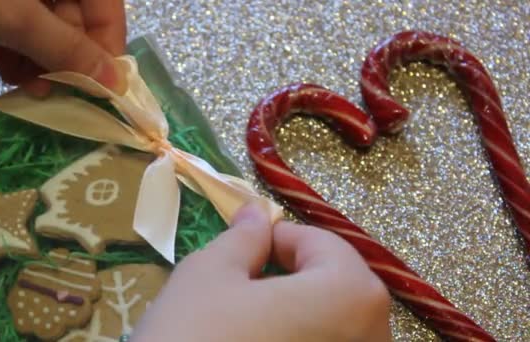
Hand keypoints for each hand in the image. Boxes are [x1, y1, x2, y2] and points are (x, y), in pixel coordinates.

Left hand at [0, 0, 126, 95]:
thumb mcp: (11, 14)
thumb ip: (65, 47)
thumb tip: (115, 83)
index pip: (105, 5)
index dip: (109, 45)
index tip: (108, 89)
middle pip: (75, 17)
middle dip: (72, 59)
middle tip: (71, 98)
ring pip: (44, 26)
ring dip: (45, 63)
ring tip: (43, 95)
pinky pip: (14, 26)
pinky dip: (17, 54)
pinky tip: (17, 81)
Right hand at [131, 202, 391, 341]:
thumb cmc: (195, 337)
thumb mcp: (210, 274)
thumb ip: (244, 238)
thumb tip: (258, 214)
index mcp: (351, 294)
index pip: (322, 245)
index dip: (278, 239)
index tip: (242, 247)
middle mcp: (374, 336)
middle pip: (337, 285)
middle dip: (293, 275)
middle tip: (245, 283)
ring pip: (335, 323)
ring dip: (299, 310)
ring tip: (251, 320)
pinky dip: (301, 339)